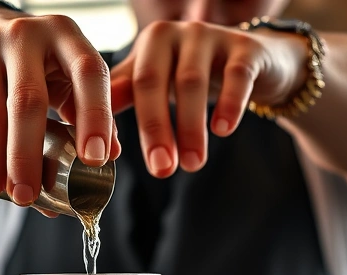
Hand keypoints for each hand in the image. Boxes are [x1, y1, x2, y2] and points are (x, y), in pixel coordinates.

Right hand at [0, 7, 119, 213]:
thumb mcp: (68, 72)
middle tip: (28, 197)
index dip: (95, 117)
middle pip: (28, 102)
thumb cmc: (36, 63)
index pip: (88, 73)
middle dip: (28, 157)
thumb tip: (111, 156)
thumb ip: (90, 109)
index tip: (94, 160)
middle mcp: (25, 34)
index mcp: (66, 35)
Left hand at [110, 21, 307, 176]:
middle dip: (154, 130)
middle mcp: (174, 34)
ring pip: (191, 82)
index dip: (113, 122)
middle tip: (159, 170)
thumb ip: (126, 96)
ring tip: (193, 164)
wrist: (255, 62)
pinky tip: (223, 130)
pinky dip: (229, 103)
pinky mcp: (245, 47)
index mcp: (148, 45)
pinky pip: (236, 75)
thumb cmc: (196, 77)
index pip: (124, 86)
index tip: (107, 160)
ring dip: (190, 127)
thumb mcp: (159, 83)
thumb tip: (91, 131)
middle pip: (153, 83)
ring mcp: (210, 36)